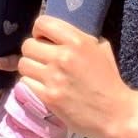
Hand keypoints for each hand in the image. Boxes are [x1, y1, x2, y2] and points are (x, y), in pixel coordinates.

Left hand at [17, 15, 133, 137]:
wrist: (114, 113)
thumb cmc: (109, 80)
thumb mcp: (100, 49)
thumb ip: (79, 39)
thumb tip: (57, 36)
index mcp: (77, 40)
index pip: (42, 23)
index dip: (39, 31)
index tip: (44, 40)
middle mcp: (63, 55)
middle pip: (28, 45)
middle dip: (33, 51)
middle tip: (42, 59)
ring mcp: (53, 77)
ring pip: (23, 63)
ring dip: (30, 68)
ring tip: (41, 74)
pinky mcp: (48, 96)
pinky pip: (25, 82)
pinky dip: (32, 84)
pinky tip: (43, 87)